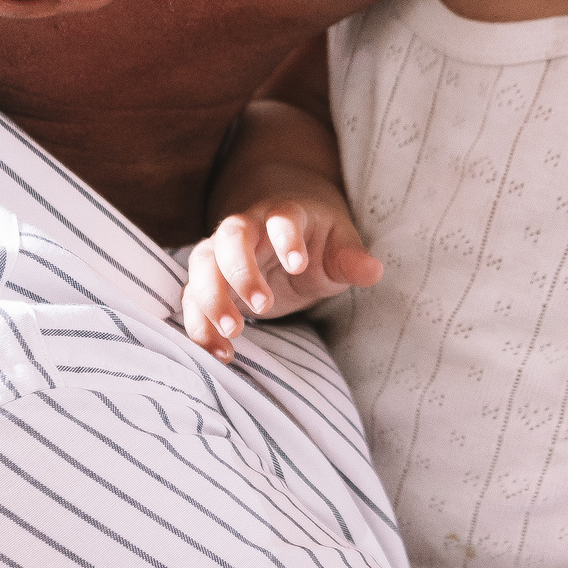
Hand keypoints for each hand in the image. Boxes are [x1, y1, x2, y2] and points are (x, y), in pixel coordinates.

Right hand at [183, 196, 382, 359]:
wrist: (284, 232)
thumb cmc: (317, 241)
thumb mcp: (340, 246)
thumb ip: (351, 259)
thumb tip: (373, 271)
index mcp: (283, 214)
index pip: (281, 218)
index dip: (286, 239)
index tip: (298, 265)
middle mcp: (247, 229)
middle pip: (230, 238)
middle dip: (240, 272)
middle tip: (262, 307)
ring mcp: (222, 253)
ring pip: (203, 265)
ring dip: (211, 300)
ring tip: (233, 334)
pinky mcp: (210, 281)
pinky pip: (193, 298)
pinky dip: (199, 326)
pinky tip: (219, 353)